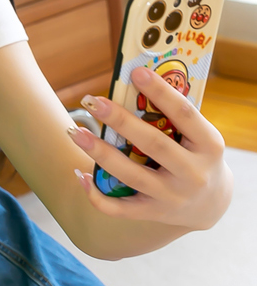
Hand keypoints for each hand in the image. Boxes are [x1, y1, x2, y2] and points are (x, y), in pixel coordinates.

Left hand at [69, 65, 232, 228]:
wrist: (210, 205)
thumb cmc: (197, 157)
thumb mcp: (199, 137)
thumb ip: (174, 117)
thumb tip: (134, 84)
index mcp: (209, 145)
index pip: (185, 114)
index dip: (161, 92)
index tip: (136, 72)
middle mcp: (193, 173)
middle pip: (152, 144)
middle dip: (120, 121)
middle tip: (93, 101)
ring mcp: (172, 196)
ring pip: (130, 174)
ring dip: (99, 152)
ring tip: (75, 133)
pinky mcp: (153, 213)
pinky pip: (119, 207)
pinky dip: (96, 193)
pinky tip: (80, 174)